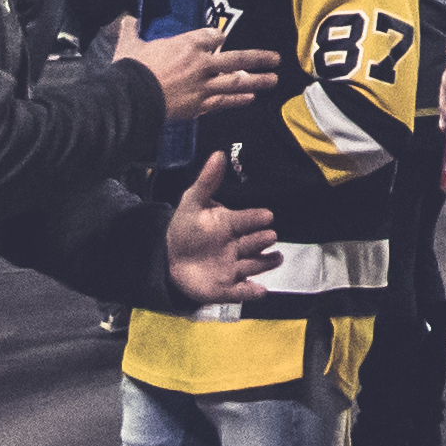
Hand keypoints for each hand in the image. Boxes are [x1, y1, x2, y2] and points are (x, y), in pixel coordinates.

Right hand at [124, 29, 287, 119]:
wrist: (132, 100)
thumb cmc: (131, 70)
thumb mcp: (130, 44)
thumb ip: (131, 31)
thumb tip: (125, 21)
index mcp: (187, 43)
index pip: (213, 36)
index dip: (216, 38)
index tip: (219, 40)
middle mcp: (202, 62)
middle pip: (236, 58)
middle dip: (258, 58)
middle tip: (276, 59)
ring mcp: (203, 85)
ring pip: (237, 81)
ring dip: (258, 80)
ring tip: (274, 79)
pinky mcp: (199, 105)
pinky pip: (224, 101)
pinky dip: (239, 99)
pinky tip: (251, 98)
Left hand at [162, 151, 277, 304]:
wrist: (169, 258)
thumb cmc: (186, 228)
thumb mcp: (192, 203)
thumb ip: (207, 181)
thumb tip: (219, 153)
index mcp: (231, 225)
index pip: (246, 220)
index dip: (255, 218)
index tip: (266, 215)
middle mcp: (237, 246)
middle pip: (254, 242)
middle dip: (262, 239)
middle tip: (270, 236)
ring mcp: (233, 268)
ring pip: (253, 265)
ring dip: (265, 263)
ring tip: (276, 259)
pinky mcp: (226, 288)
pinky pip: (241, 291)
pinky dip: (250, 292)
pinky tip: (260, 291)